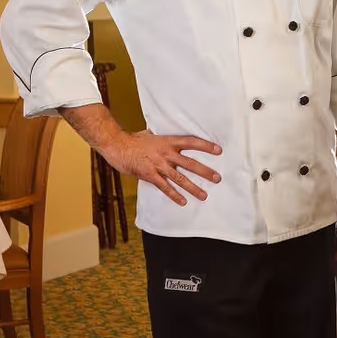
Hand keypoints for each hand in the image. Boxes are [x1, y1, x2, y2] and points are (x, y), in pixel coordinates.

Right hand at [101, 131, 221, 205]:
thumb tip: (172, 140)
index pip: (192, 142)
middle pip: (190, 163)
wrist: (117, 145)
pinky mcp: (150, 175)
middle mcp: (166, 154)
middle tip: (217, 178)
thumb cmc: (134, 139)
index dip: (206, 146)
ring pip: (180, 178)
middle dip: (205, 172)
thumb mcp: (153, 135)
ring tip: (204, 195)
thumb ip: (164, 140)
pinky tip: (183, 202)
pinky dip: (174, 195)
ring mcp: (158, 165)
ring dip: (193, 188)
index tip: (219, 150)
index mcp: (168, 141)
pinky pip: (165, 187)